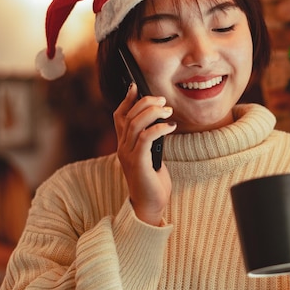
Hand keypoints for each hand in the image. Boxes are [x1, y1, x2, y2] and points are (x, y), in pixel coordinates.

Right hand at [114, 83, 176, 225]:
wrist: (150, 204)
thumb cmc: (152, 180)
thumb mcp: (151, 154)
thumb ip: (150, 139)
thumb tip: (160, 119)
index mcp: (124, 144)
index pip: (119, 116)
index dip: (126, 100)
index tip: (134, 86)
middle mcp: (122, 147)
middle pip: (128, 116)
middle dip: (144, 103)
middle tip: (162, 100)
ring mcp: (128, 155)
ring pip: (135, 124)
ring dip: (153, 113)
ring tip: (167, 110)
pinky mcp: (138, 163)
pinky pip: (146, 138)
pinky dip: (159, 129)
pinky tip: (171, 127)